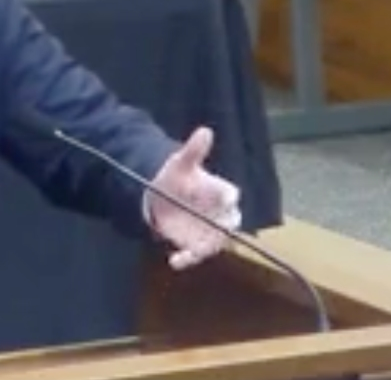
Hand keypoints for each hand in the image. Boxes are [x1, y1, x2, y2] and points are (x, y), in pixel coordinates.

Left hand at [147, 126, 240, 269]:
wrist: (160, 196)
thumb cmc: (176, 176)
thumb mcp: (181, 162)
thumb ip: (194, 150)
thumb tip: (205, 131)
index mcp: (218, 191)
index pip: (230, 195)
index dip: (228, 198)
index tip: (226, 200)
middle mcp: (218, 213)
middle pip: (229, 224)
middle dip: (223, 229)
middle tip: (216, 233)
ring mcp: (208, 230)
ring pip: (214, 243)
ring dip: (203, 249)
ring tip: (189, 252)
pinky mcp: (195, 243)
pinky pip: (196, 254)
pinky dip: (187, 259)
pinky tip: (174, 260)